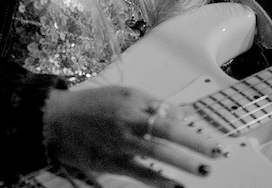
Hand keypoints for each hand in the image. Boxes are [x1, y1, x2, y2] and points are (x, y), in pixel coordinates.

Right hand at [42, 86, 226, 187]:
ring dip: (183, 164)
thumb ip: (150, 104)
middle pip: (167, 133)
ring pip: (156, 155)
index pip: (169, 114)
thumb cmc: (90, 105)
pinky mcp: (110, 162)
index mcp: (132, 102)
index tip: (211, 137)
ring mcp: (119, 144)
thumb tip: (178, 116)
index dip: (191, 127)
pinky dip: (159, 181)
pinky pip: (139, 173)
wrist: (55, 120)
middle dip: (195, 144)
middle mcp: (127, 121)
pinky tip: (175, 186)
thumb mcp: (123, 94)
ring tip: (204, 171)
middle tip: (217, 153)